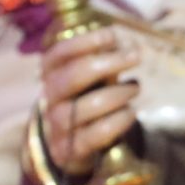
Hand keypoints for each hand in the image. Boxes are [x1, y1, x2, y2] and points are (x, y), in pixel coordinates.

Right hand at [38, 27, 140, 177]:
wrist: (68, 146)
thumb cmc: (84, 101)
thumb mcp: (89, 79)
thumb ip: (102, 63)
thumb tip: (126, 46)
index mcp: (50, 75)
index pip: (58, 54)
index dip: (85, 42)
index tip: (112, 34)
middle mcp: (49, 98)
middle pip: (72, 76)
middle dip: (107, 63)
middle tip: (135, 56)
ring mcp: (58, 125)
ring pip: (85, 106)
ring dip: (117, 94)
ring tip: (135, 87)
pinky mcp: (71, 149)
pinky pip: (97, 133)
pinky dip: (119, 120)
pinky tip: (131, 112)